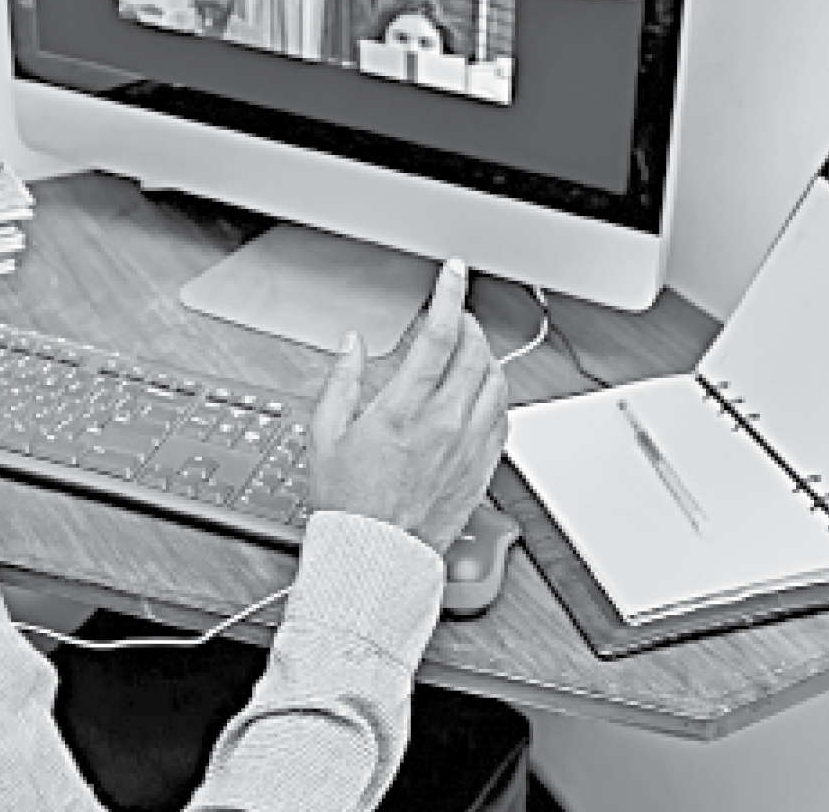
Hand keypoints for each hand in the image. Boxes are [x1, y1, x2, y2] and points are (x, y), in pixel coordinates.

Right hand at [307, 259, 509, 554]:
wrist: (377, 556)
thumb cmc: (349, 503)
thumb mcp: (325, 435)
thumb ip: (341, 381)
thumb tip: (350, 345)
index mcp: (402, 410)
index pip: (438, 336)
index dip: (449, 295)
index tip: (453, 273)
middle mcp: (444, 424)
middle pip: (475, 352)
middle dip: (468, 322)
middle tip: (456, 315)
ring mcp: (468, 446)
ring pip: (496, 381)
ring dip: (485, 355)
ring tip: (469, 348)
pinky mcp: (482, 467)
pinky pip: (503, 417)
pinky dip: (495, 393)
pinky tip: (481, 391)